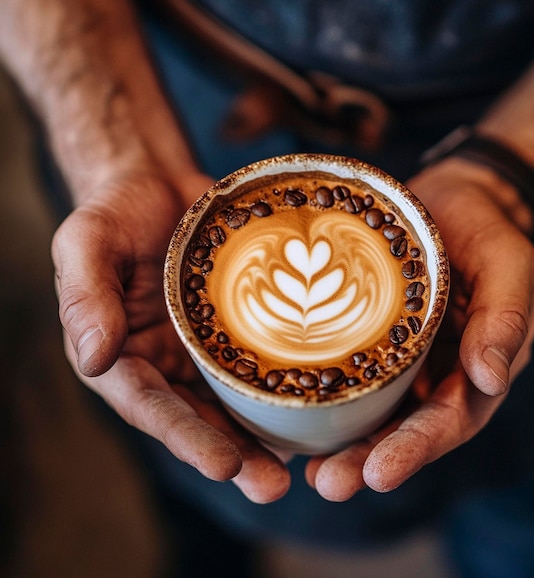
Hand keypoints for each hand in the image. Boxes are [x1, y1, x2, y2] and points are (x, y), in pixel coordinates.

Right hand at [52, 168, 290, 502]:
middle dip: (232, 454)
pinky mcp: (234, 328)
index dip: (184, 437)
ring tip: (299, 469)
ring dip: (262, 438)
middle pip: (196, 418)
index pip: (150, 406)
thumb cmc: (116, 209)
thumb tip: (94, 356)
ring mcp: (201, 348)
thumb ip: (85, 297)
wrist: (158, 182)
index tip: (222, 464)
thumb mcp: (88, 242)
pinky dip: (280, 390)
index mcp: (120, 353)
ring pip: (231, 401)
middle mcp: (162, 362)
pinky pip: (257, 362)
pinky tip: (313, 413)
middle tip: (272, 485)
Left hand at [305, 158, 533, 500]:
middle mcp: (437, 373)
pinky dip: (326, 399)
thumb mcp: (508, 265)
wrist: (454, 199)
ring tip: (308, 472)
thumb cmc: (486, 231)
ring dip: (344, 445)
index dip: (416, 449)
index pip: (449, 419)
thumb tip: (493, 379)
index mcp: (475, 367)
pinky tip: (295, 419)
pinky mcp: (370, 335)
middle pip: (404, 428)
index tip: (379, 473)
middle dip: (370, 460)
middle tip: (329, 484)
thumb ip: (505, 318)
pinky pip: (349, 372)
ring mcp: (402, 358)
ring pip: (373, 411)